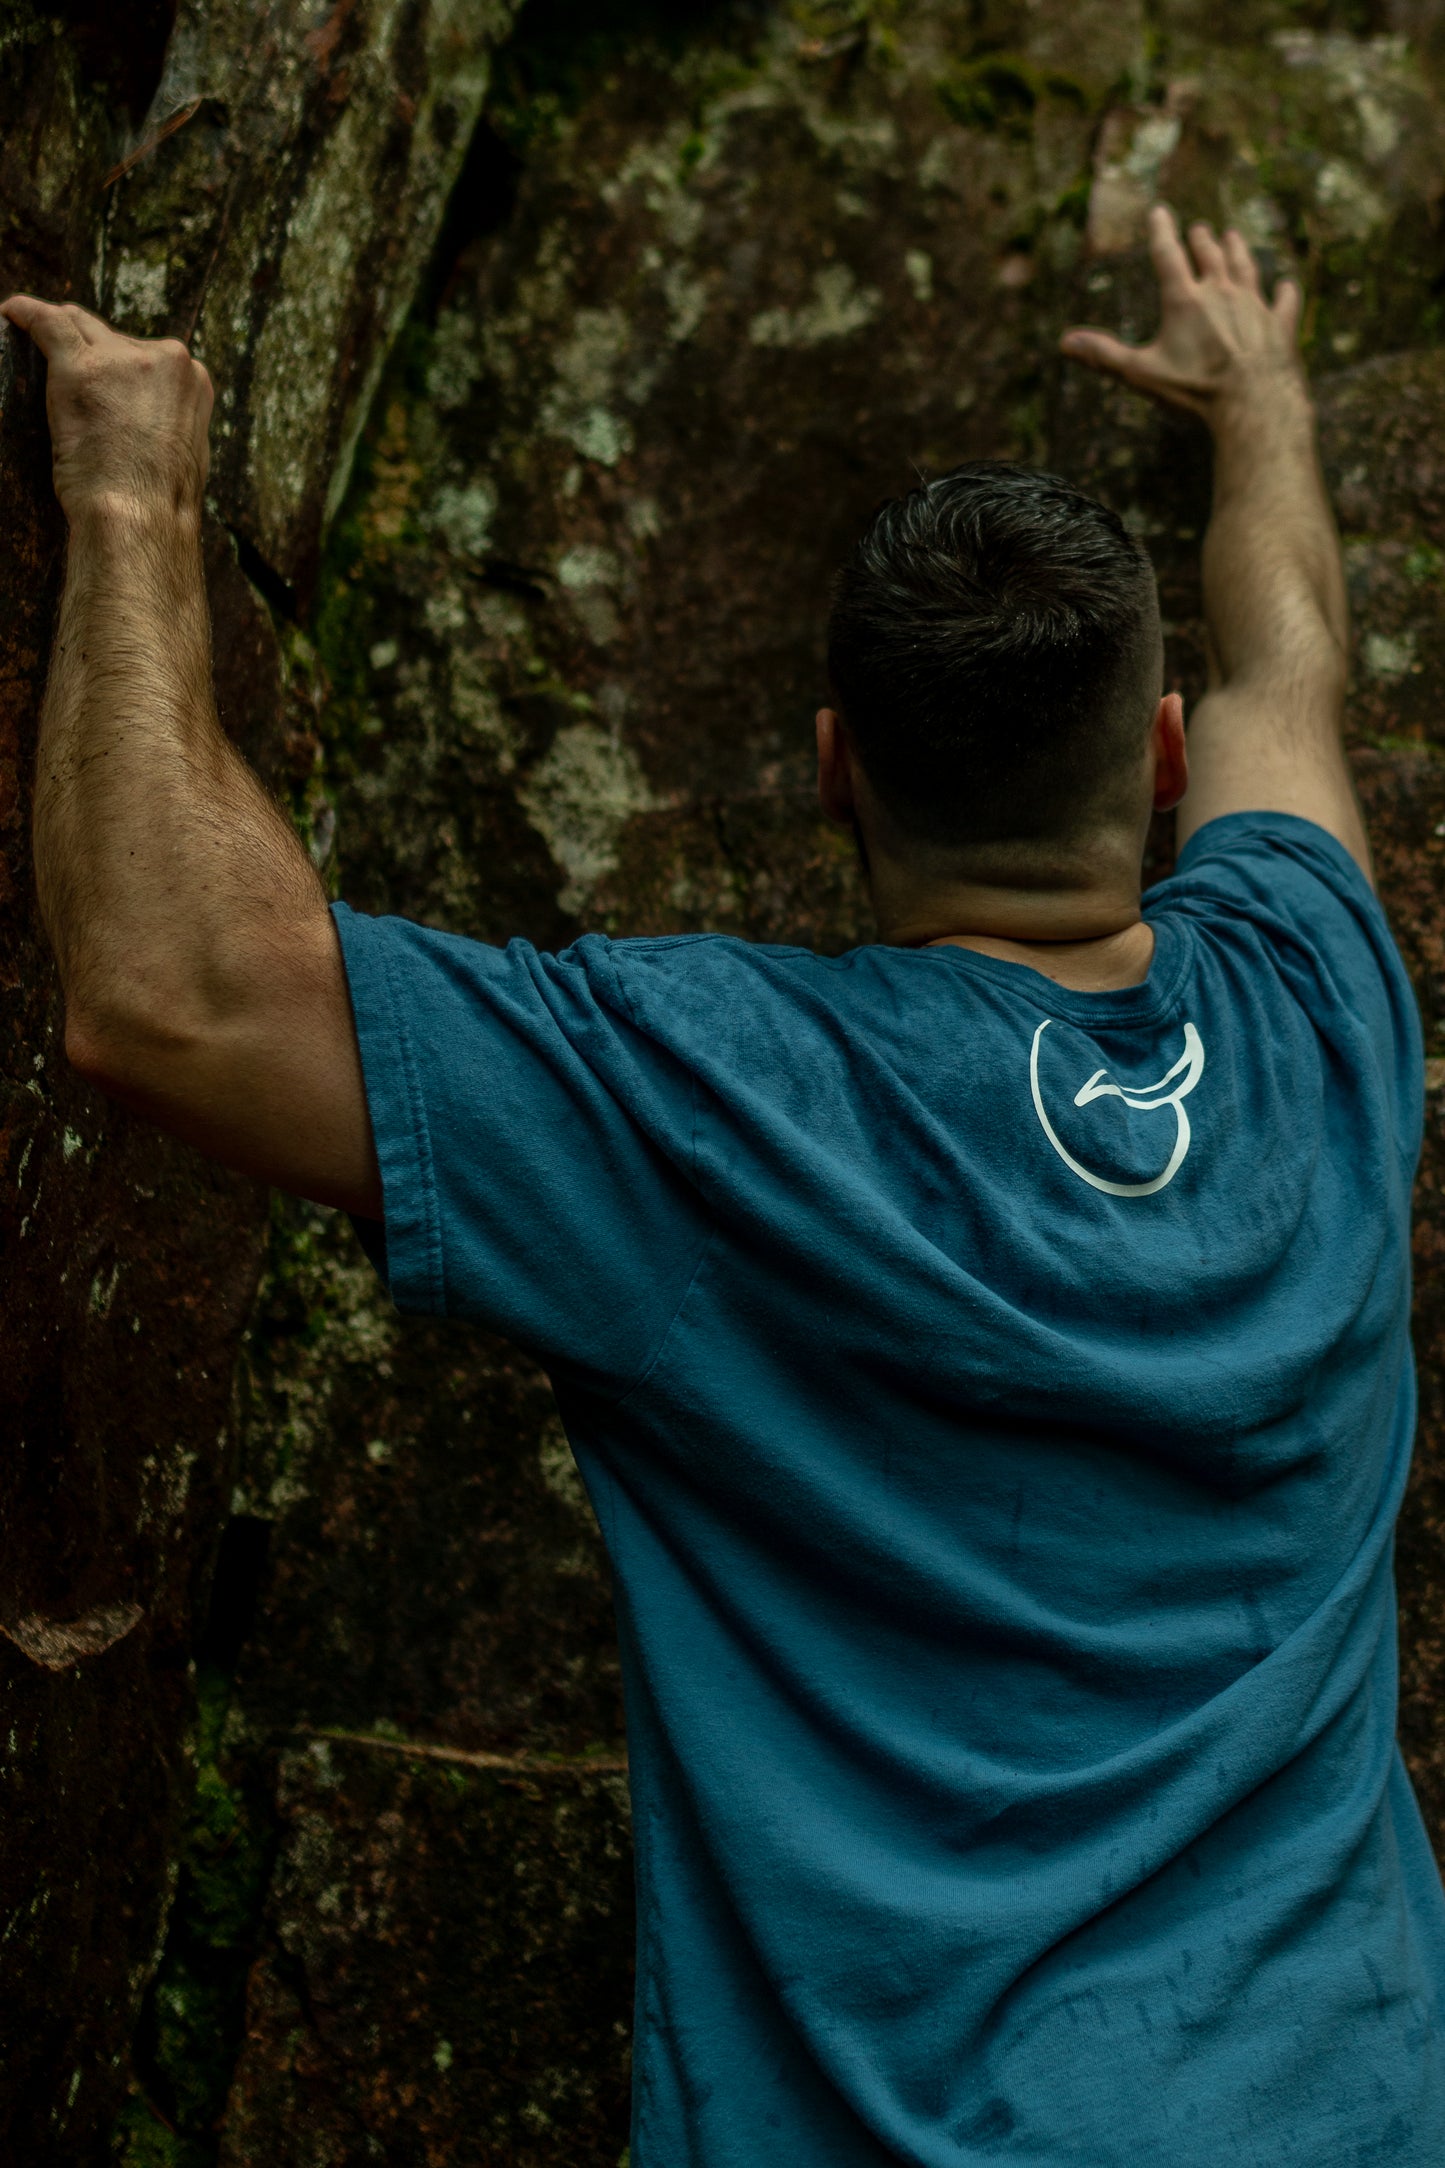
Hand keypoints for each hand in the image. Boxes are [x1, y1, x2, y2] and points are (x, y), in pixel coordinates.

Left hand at [0, 296, 211, 525]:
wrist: (142, 518)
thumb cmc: (159, 503)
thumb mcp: (184, 453)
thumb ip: (166, 420)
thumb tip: (143, 418)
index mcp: (193, 379)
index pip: (147, 355)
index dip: (119, 364)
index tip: (100, 375)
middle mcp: (163, 360)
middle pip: (112, 337)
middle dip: (88, 347)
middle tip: (60, 360)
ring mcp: (121, 360)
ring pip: (79, 327)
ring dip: (57, 333)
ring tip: (30, 332)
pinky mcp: (80, 366)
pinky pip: (47, 324)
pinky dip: (26, 315)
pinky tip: (11, 312)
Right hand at [1060, 207, 1304, 427]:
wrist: (1253, 403)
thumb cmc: (1195, 390)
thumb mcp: (1142, 374)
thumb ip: (1104, 355)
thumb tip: (1064, 343)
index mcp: (1185, 301)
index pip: (1168, 256)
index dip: (1161, 232)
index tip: (1159, 211)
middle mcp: (1222, 293)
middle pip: (1211, 256)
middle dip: (1202, 240)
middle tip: (1200, 228)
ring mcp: (1255, 306)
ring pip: (1246, 268)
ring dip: (1239, 251)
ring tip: (1234, 236)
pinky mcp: (1280, 325)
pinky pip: (1284, 301)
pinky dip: (1285, 291)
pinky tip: (1286, 284)